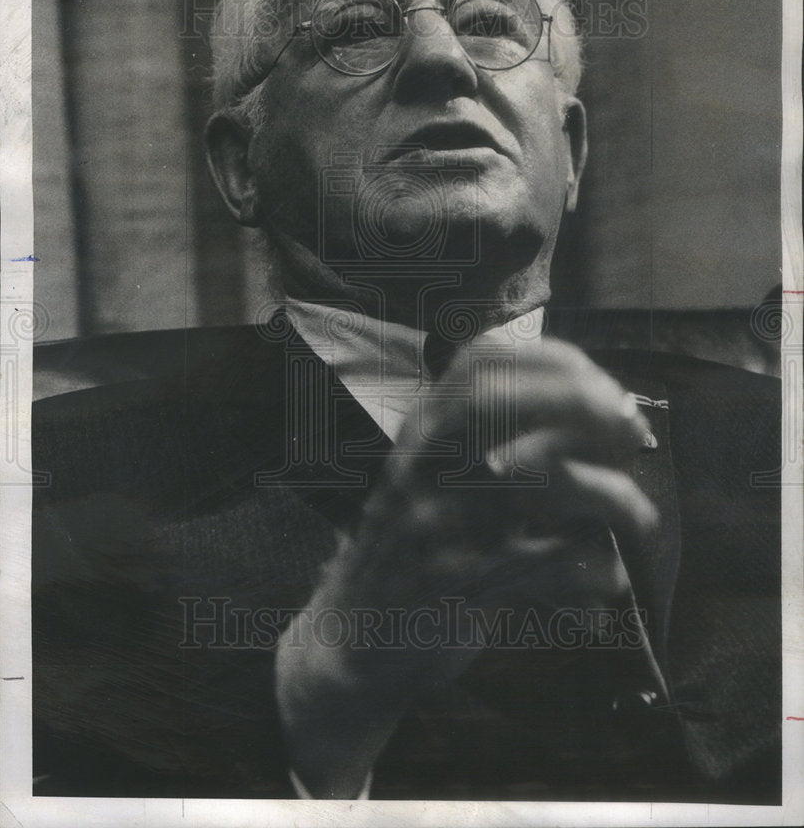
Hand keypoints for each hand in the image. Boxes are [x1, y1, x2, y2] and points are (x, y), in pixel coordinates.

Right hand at [275, 338, 656, 795]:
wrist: (357, 634)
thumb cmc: (425, 547)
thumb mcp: (446, 477)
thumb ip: (506, 438)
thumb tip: (616, 414)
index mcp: (423, 430)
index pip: (479, 362)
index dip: (552, 361)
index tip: (606, 388)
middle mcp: (420, 465)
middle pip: (492, 401)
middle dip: (574, 401)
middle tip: (631, 429)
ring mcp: (430, 523)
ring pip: (531, 481)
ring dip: (606, 494)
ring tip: (638, 517)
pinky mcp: (450, 586)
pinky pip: (540, 564)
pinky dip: (588, 569)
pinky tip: (607, 577)